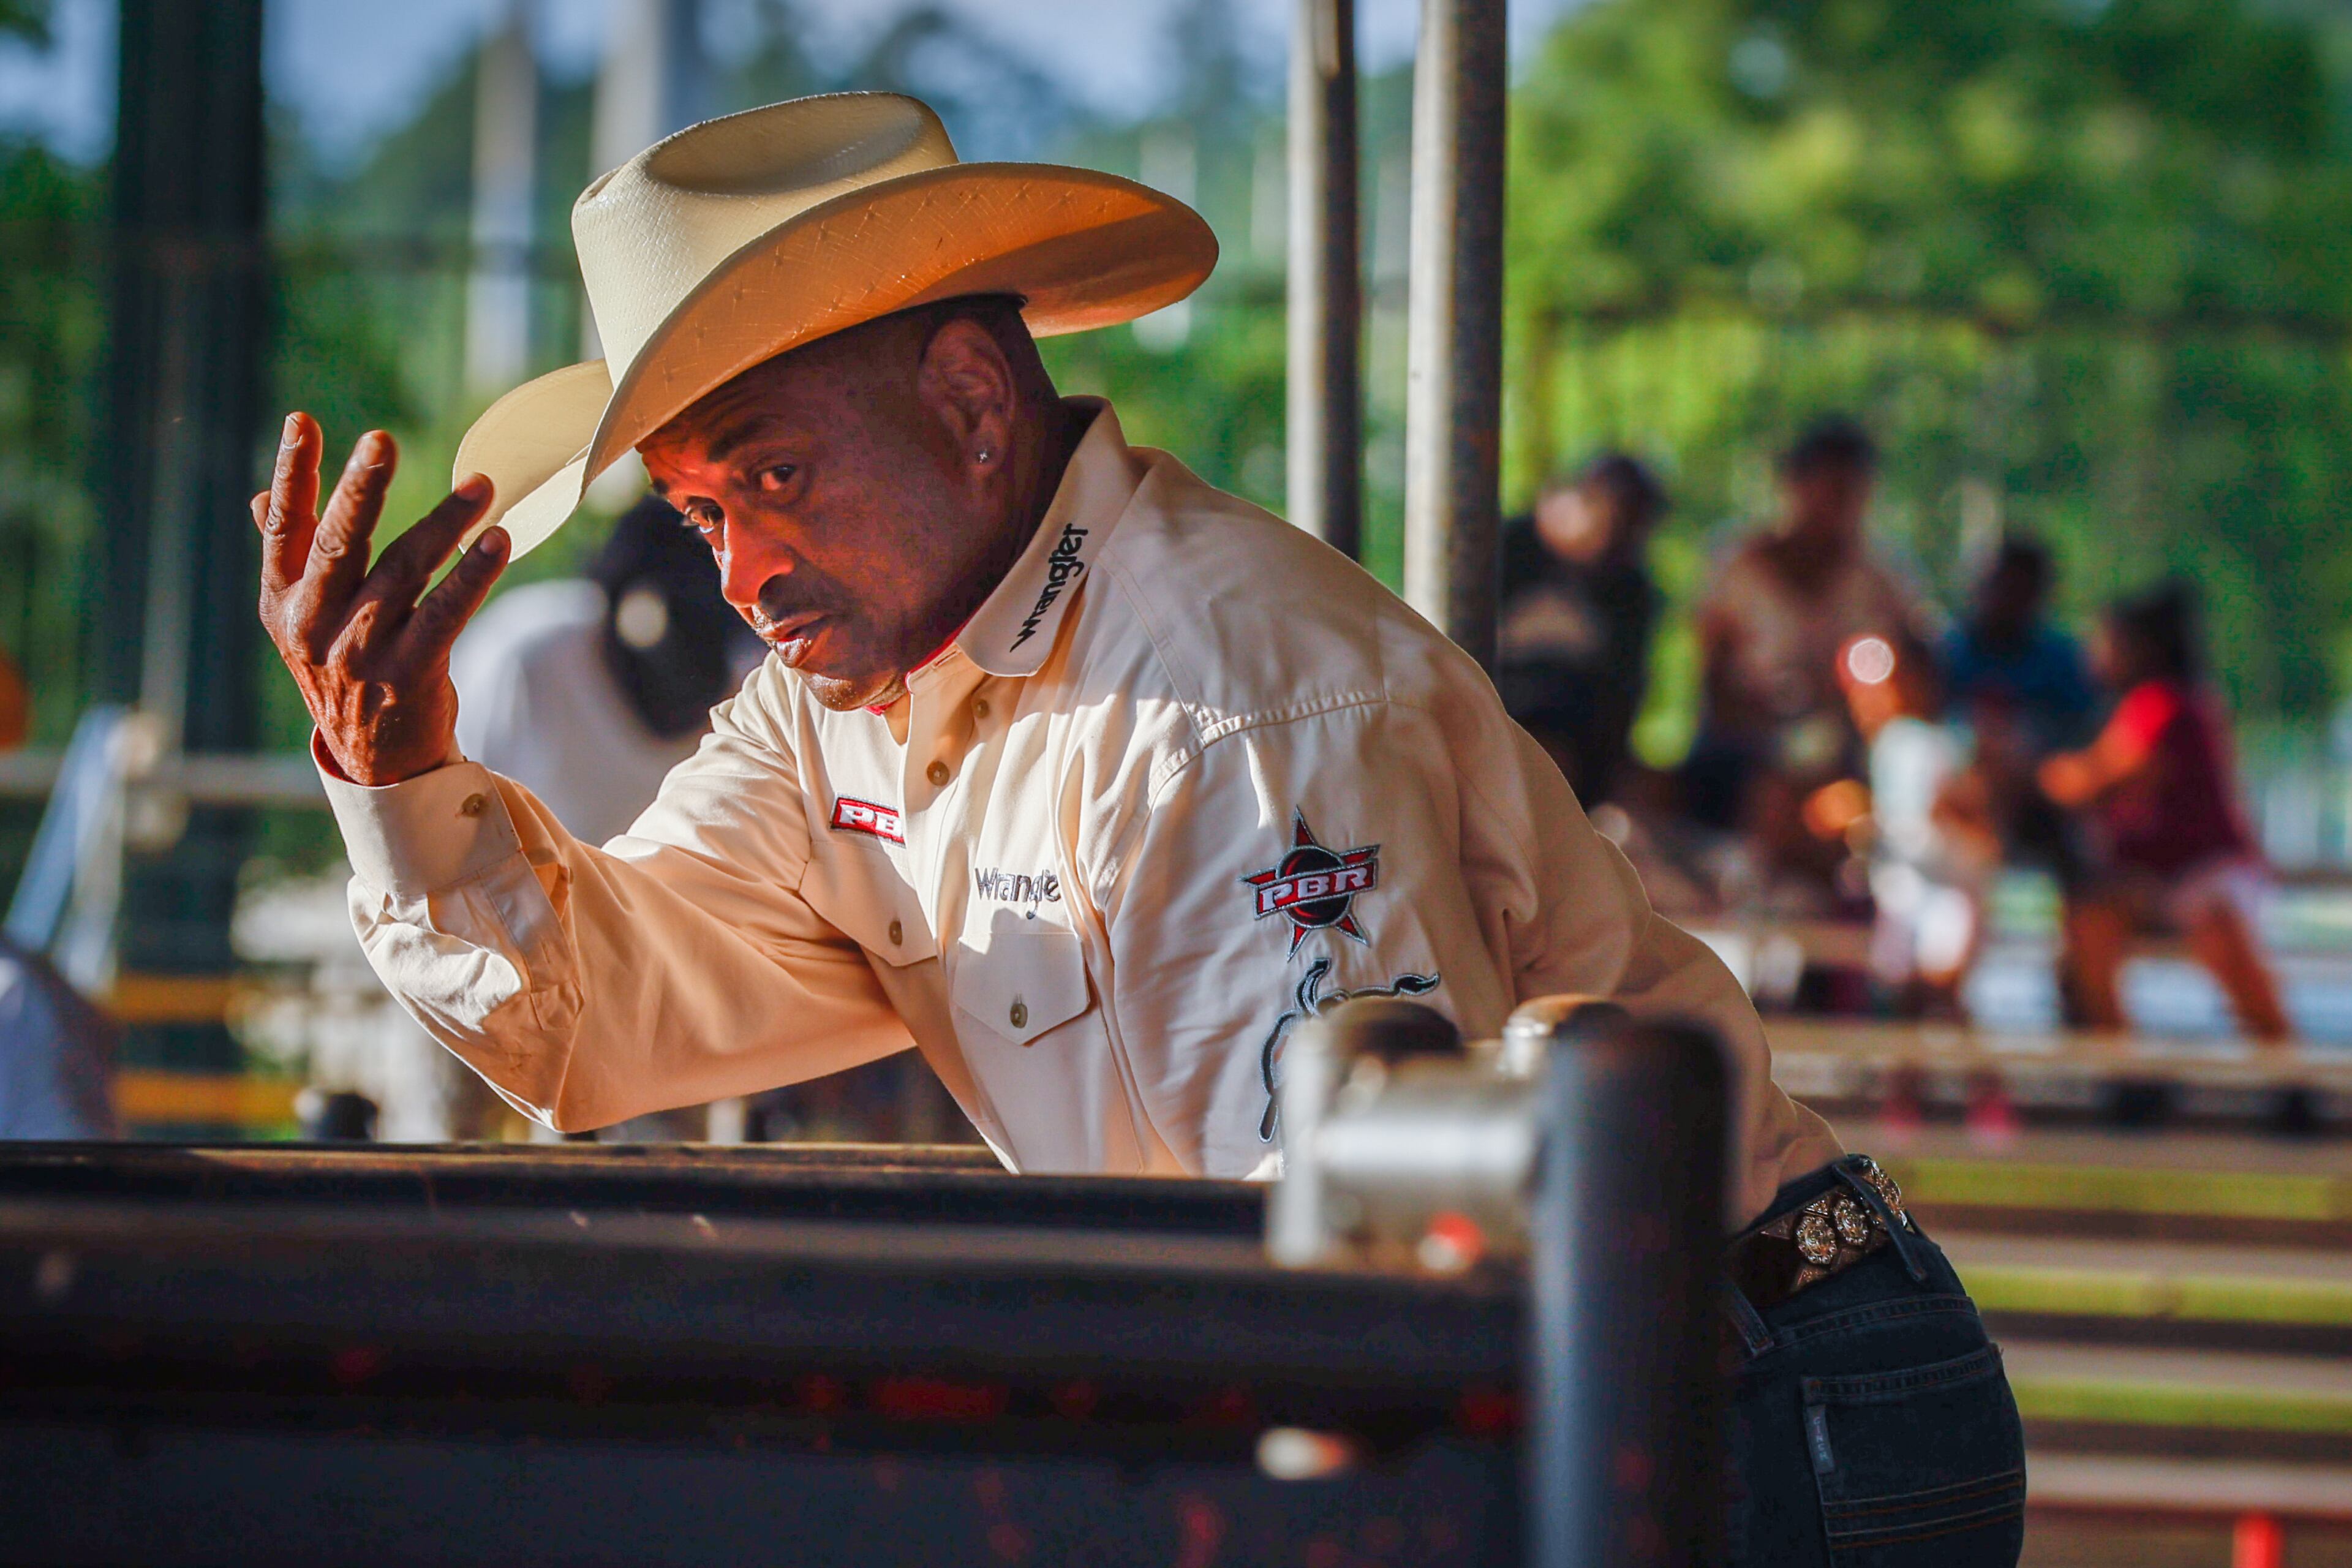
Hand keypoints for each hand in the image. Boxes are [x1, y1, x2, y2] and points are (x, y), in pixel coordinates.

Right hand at [253, 413, 507, 786]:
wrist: (376, 758)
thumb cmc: (342, 670)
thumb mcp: (302, 620)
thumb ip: (289, 559)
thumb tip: (261, 499)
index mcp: (283, 602)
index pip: (283, 529)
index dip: (290, 474)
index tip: (302, 420)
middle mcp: (314, 624)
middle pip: (337, 543)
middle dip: (360, 488)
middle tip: (382, 439)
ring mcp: (361, 652)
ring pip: (403, 571)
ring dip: (445, 523)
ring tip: (481, 486)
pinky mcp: (409, 674)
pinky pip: (446, 613)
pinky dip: (474, 574)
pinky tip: (498, 541)